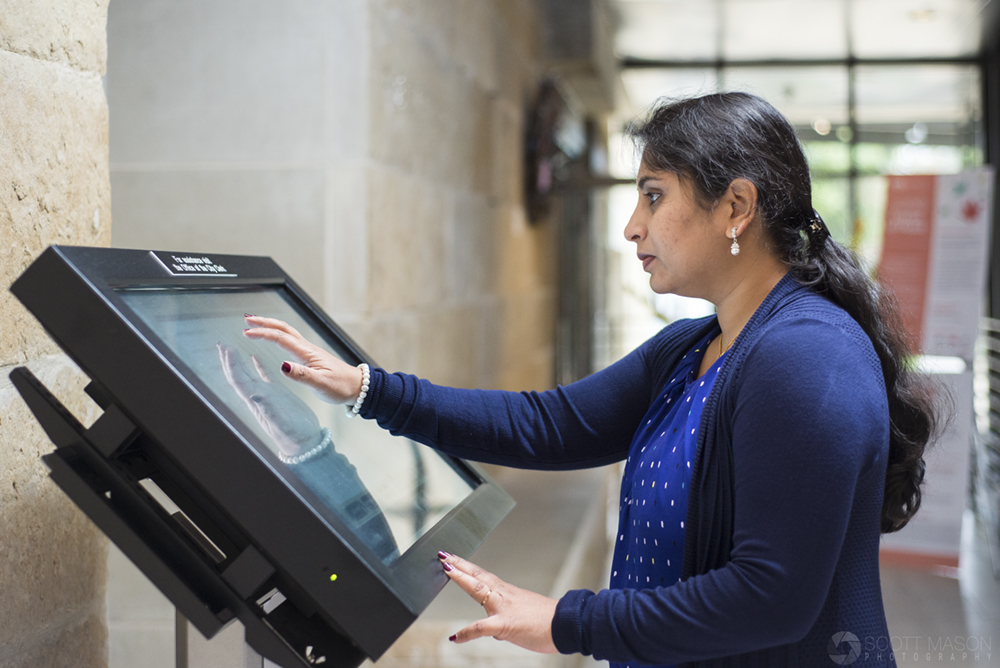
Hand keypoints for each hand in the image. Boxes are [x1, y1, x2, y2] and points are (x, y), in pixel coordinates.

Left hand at [217, 342, 321, 455]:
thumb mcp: (281, 423)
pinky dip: (258, 365)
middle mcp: (258, 396)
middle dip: (229, 360)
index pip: (239, 379)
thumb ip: (267, 409)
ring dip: (238, 361)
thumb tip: (253, 395)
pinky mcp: (277, 394)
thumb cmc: (294, 435)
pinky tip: (255, 356)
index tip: (228, 349)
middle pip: (238, 375)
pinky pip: (264, 376)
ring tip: (231, 348)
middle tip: (221, 344)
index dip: (232, 364)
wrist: (305, 443)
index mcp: (257, 401)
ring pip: (248, 374)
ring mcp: (266, 394)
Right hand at [242, 316, 363, 403]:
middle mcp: (308, 348)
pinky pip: (291, 341)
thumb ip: (302, 375)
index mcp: (308, 353)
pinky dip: (278, 335)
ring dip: (271, 326)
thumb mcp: (321, 384)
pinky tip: (274, 340)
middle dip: (264, 322)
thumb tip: (282, 365)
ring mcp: (309, 351)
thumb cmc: (342, 386)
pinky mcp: (311, 357)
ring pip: (287, 332)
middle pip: (283, 328)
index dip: (263, 333)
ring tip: (255, 324)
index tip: (247, 332)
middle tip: (247, 319)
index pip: (281, 338)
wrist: (358, 386)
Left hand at [438, 553, 557, 653]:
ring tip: (446, 570)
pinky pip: (482, 628)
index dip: (467, 567)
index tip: (454, 559)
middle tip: (444, 555)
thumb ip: (507, 620)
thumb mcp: (524, 616)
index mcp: (508, 593)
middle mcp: (504, 596)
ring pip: (478, 590)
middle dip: (460, 565)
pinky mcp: (505, 624)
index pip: (483, 576)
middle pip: (478, 576)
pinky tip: (455, 638)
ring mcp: (504, 608)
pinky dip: (467, 633)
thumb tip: (497, 630)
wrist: (565, 625)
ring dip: (461, 579)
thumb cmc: (548, 622)